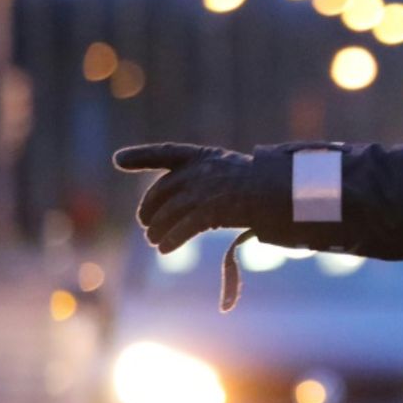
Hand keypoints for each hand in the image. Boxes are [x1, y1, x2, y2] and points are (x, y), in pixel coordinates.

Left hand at [114, 143, 265, 253]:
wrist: (283, 193)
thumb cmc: (262, 185)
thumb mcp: (228, 172)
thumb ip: (201, 180)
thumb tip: (174, 202)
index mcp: (204, 156)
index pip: (166, 153)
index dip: (141, 156)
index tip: (118, 159)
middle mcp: (200, 170)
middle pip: (162, 191)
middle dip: (150, 209)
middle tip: (146, 223)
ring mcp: (205, 190)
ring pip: (168, 213)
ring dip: (158, 230)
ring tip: (154, 241)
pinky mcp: (211, 210)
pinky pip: (183, 229)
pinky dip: (171, 240)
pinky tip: (165, 249)